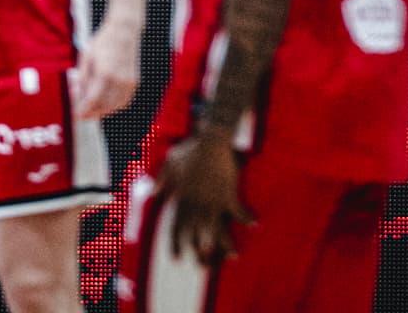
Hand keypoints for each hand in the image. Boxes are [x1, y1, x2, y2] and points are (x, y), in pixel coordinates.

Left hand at [69, 14, 141, 119]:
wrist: (124, 31)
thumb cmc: (103, 42)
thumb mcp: (86, 57)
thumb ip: (82, 78)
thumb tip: (76, 95)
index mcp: (105, 73)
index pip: (92, 100)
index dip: (82, 110)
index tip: (75, 115)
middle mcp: (118, 80)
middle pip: (103, 106)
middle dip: (91, 113)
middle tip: (81, 114)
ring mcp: (128, 82)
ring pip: (114, 106)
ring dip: (102, 111)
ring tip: (91, 110)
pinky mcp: (133, 82)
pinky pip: (123, 101)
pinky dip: (113, 106)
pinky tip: (104, 104)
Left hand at [156, 128, 251, 265]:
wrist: (210, 141)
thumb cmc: (189, 150)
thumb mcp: (169, 163)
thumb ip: (161, 179)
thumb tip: (153, 192)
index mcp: (182, 199)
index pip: (176, 228)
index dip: (176, 245)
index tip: (177, 259)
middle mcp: (198, 205)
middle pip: (197, 235)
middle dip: (200, 252)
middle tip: (204, 266)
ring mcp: (214, 201)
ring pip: (218, 228)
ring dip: (225, 243)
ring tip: (231, 256)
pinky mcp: (229, 194)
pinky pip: (238, 210)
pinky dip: (246, 217)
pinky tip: (255, 223)